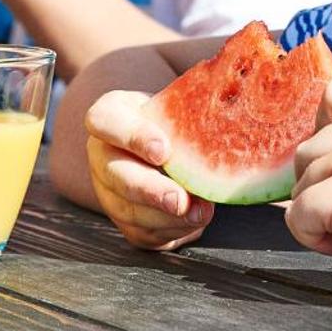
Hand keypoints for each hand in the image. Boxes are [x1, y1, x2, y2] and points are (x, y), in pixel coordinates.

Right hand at [84, 90, 213, 249]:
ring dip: (166, 218)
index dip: (133, 137)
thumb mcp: (175, 102)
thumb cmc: (170, 119)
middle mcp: (101, 155)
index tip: (164, 150)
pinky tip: (195, 222)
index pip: (105, 121)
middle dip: (151, 191)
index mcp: (108, 117)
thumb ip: (192, 103)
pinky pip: (143, 232)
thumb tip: (230, 98)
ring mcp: (108, 190)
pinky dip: (171, 231)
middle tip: (180, 200)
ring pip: (129, 210)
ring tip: (200, 214)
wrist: (163, 143)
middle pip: (117, 176)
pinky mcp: (124, 218)